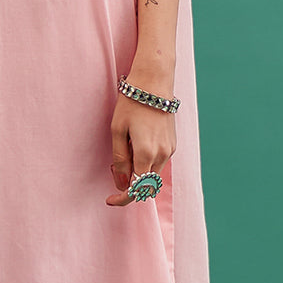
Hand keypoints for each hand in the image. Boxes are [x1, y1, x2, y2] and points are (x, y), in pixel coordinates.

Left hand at [107, 90, 174, 205]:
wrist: (154, 83)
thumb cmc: (131, 104)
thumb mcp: (117, 130)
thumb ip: (120, 159)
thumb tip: (122, 183)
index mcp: (145, 154)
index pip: (136, 189)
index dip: (122, 199)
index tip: (110, 200)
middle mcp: (162, 155)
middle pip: (146, 186)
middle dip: (130, 185)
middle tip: (115, 169)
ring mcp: (170, 150)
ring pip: (153, 175)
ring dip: (138, 173)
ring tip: (125, 152)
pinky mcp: (173, 144)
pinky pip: (159, 163)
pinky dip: (146, 163)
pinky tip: (136, 145)